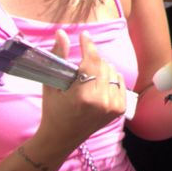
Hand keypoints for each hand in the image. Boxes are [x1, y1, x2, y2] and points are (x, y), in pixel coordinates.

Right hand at [37, 29, 128, 149]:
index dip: (88, 45)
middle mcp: (101, 100)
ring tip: (89, 78)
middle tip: (81, 68)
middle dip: (91, 61)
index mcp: (83, 95)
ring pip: (112, 71)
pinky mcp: (120, 109)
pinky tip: (99, 85)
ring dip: (102, 70)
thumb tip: (61, 33)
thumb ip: (58, 56)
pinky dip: (111, 79)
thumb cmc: (53, 110)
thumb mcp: (51, 84)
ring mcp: (113, 106)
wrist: (61, 138)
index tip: (85, 35)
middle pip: (102, 64)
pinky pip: (120, 82)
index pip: (91, 60)